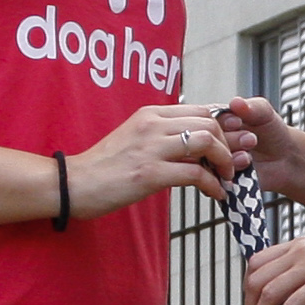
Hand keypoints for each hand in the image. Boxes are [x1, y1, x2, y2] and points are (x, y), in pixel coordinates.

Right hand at [62, 102, 241, 213]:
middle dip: (228, 144)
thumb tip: (192, 144)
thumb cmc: (104, 167)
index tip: (231, 144)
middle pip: (209, 123)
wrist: (73, 184)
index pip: (201, 110)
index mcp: (150, 114)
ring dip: (224, 163)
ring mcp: (151, 148)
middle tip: (230, 165)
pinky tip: (215, 194)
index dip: (223, 127)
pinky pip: (196, 174)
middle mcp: (152, 125)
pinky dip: (213, 185)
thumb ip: (162, 136)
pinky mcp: (150, 173)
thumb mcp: (135, 139)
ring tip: (225, 178)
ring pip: (207, 142)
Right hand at [218, 94, 304, 205]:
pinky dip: (231, 171)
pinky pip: (217, 176)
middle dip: (230, 140)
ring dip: (231, 156)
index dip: (222, 122)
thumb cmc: (273, 133)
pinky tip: (245, 165)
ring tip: (248, 154)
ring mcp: (215, 158)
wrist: (285, 159)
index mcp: (218, 119)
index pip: (206, 119)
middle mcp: (213, 138)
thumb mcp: (265, 114)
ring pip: (211, 159)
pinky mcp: (220, 176)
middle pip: (207, 140)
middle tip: (250, 140)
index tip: (238, 123)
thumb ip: (252, 107)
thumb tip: (237, 102)